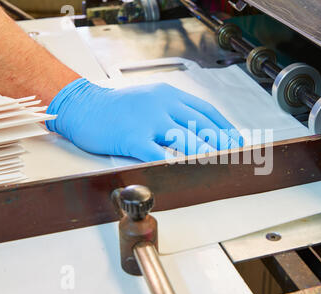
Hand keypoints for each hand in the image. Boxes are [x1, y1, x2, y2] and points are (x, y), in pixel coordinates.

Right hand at [46, 78, 242, 161]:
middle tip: (236, 157)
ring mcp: (148, 120)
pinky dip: (173, 163)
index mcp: (169, 95)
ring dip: (205, 153)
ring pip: (185, 138)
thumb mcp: (150, 99)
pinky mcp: (133, 137)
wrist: (83, 106)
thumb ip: (172, 112)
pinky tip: (185, 172)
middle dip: (222, 143)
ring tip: (220, 165)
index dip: (225, 127)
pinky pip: (157, 153)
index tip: (236, 140)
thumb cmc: (117, 107)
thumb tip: (197, 131)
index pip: (206, 111)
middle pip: (201, 125)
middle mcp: (162, 104)